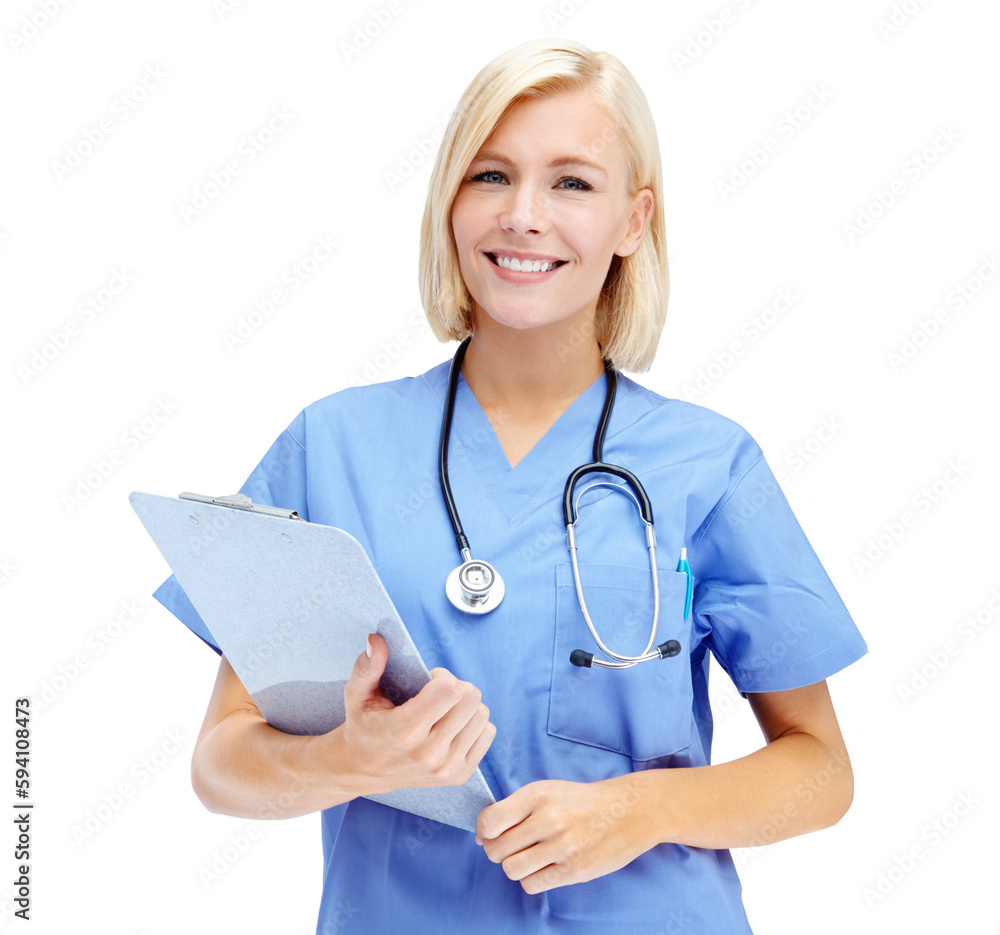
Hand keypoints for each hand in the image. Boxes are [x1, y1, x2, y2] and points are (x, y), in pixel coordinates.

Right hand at [339, 633, 495, 794]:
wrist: (363, 770)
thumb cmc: (363, 725)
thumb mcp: (357, 694)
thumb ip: (367, 666)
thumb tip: (375, 640)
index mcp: (404, 731)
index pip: (449, 691)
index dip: (442, 677)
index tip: (428, 680)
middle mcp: (429, 753)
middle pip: (470, 699)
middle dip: (456, 687)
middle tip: (437, 693)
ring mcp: (447, 768)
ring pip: (481, 715)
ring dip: (465, 706)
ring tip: (442, 711)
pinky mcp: (459, 775)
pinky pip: (487, 733)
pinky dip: (473, 723)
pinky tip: (451, 726)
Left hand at [475, 777, 653, 893]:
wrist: (628, 810)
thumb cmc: (581, 801)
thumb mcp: (547, 790)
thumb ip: (516, 808)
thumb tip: (484, 833)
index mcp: (537, 794)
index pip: (490, 820)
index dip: (483, 831)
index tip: (489, 834)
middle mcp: (548, 818)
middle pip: (497, 849)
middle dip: (497, 850)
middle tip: (511, 846)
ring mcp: (562, 846)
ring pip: (511, 869)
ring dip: (515, 866)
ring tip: (529, 857)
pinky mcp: (574, 869)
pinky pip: (532, 884)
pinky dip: (531, 879)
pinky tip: (543, 867)